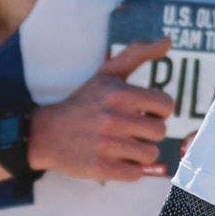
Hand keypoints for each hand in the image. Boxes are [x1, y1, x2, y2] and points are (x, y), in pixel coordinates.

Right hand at [29, 38, 175, 183]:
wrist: (45, 134)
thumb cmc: (84, 103)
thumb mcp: (107, 74)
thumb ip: (138, 54)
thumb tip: (169, 41)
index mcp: (119, 93)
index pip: (166, 105)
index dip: (159, 111)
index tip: (144, 112)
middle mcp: (113, 118)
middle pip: (160, 132)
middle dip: (147, 132)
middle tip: (129, 130)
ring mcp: (107, 144)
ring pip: (150, 155)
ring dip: (139, 152)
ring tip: (121, 145)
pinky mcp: (101, 168)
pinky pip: (136, 174)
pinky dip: (128, 169)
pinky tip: (114, 159)